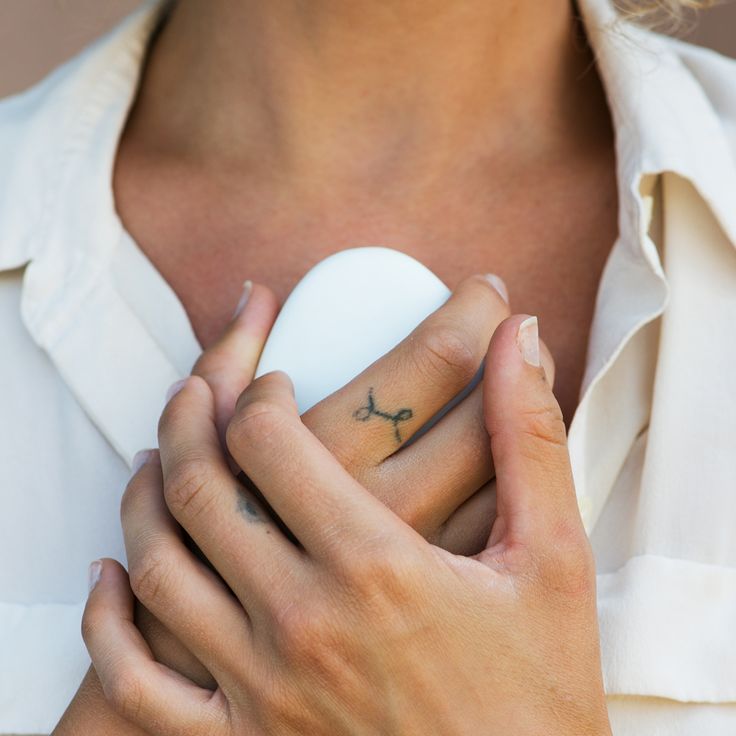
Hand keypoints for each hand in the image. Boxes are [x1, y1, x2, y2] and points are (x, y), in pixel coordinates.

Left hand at [82, 313, 608, 735]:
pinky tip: (107, 577)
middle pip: (204, 490)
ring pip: (158, 568)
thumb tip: (523, 335)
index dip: (258, 391)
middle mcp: (304, 621)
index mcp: (377, 564)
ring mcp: (263, 689)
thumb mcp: (554, 557)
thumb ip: (529, 437)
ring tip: (155, 457)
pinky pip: (139, 685)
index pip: (272, 443)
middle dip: (189, 421)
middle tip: (198, 390)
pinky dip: (107, 624)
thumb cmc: (543, 691)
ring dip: (144, 499)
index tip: (272, 377)